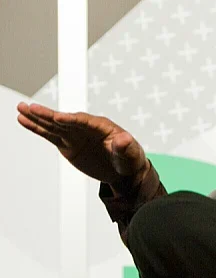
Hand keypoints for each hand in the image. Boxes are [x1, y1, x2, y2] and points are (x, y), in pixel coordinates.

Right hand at [17, 102, 148, 192]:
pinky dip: (37, 128)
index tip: (58, 118)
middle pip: (65, 120)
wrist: (123, 170)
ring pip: (54, 125)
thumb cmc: (130, 160)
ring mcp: (76, 135)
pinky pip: (50, 135)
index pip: (85, 121)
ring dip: (37, 118)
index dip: (72, 119)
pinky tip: (23, 120)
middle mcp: (86, 128)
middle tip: (31, 107)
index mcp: (103, 127)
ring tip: (21, 109)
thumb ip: (126, 147)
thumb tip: (124, 138)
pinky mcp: (68, 144)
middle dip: (49, 115)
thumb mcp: (131, 154)